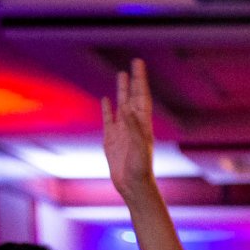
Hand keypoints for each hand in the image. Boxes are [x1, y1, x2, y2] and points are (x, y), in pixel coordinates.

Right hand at [101, 58, 157, 201]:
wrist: (133, 186)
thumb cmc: (140, 169)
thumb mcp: (138, 146)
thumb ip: (133, 126)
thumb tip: (127, 106)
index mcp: (143, 124)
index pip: (141, 96)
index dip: (140, 80)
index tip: (139, 64)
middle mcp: (134, 125)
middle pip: (133, 97)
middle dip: (134, 80)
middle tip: (135, 63)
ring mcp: (122, 131)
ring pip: (122, 105)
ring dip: (122, 90)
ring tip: (121, 75)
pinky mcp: (111, 140)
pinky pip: (109, 120)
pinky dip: (107, 109)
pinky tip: (106, 100)